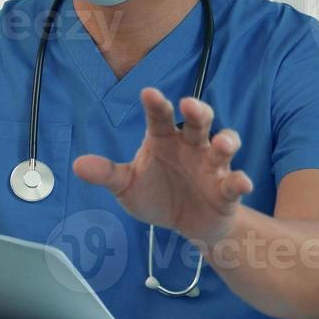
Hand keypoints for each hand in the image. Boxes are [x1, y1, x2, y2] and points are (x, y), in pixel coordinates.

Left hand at [71, 87, 252, 248]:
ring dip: (226, 142)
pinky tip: (242, 183)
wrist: (186, 224)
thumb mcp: (127, 185)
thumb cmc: (156, 194)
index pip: (160, 117)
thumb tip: (77, 165)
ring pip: (223, 146)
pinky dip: (240, 182)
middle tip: (190, 105)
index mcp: (164, 139)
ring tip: (221, 143)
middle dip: (198, 112)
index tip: (149, 93)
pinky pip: (235, 183)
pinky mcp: (226, 190)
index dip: (156, 105)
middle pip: (198, 123)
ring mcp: (211, 166)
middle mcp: (190, 146)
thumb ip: (107, 173)